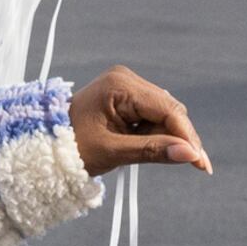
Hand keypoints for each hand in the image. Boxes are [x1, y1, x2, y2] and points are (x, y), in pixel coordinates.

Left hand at [70, 66, 209, 176]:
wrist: (45, 144)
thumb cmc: (71, 148)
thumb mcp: (113, 152)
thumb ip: (153, 151)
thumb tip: (190, 155)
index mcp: (120, 85)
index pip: (167, 109)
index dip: (187, 136)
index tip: (201, 163)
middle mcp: (126, 79)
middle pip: (170, 109)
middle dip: (181, 138)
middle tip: (196, 167)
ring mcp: (126, 86)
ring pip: (164, 113)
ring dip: (168, 137)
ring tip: (154, 156)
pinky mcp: (126, 97)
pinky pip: (152, 115)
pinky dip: (157, 134)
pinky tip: (150, 147)